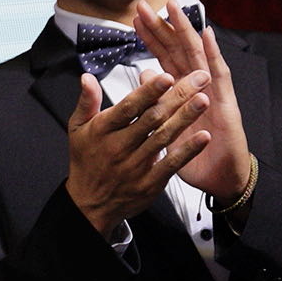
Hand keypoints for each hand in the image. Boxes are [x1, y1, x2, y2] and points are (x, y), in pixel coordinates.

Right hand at [64, 67, 211, 235]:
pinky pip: (171, 164)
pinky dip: (188, 150)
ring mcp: (135, 166)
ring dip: (186, 118)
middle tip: (200, 78)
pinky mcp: (149, 183)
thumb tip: (87, 76)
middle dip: (178, 96)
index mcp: (103, 130)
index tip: (167, 76)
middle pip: (152, 118)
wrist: (89, 204)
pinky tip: (203, 137)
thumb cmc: (86, 161)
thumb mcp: (77, 129)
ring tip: (204, 99)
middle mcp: (119, 147)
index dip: (148, 91)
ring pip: (164, 137)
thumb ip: (86, 102)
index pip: (128, 107)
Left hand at [134, 1, 250, 200]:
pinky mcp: (225, 103)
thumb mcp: (166, 125)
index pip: (163, 57)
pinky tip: (206, 34)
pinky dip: (212, 54)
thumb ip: (155, 99)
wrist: (220, 178)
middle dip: (162, 26)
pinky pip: (219, 74)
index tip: (134, 18)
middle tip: (143, 4)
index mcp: (180, 91)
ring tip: (173, 8)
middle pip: (177, 49)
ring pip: (196, 55)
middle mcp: (197, 85)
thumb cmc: (194, 152)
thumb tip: (143, 73)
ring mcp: (212, 91)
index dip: (150, 38)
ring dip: (185, 31)